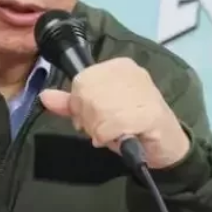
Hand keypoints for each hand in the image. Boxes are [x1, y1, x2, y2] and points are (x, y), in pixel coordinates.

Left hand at [39, 57, 189, 169]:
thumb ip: (71, 104)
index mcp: (117, 66)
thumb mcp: (97, 112)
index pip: (81, 80)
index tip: (90, 119)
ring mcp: (142, 90)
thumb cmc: (130, 125)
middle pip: (86, 94)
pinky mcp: (149, 112)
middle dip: (88, 119)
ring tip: (112, 134)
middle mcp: (130, 72)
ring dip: (99, 130)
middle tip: (101, 129)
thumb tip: (44, 95)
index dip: (79, 104)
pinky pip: (111, 124)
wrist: (166, 145)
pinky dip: (109, 136)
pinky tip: (119, 139)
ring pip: (97, 109)